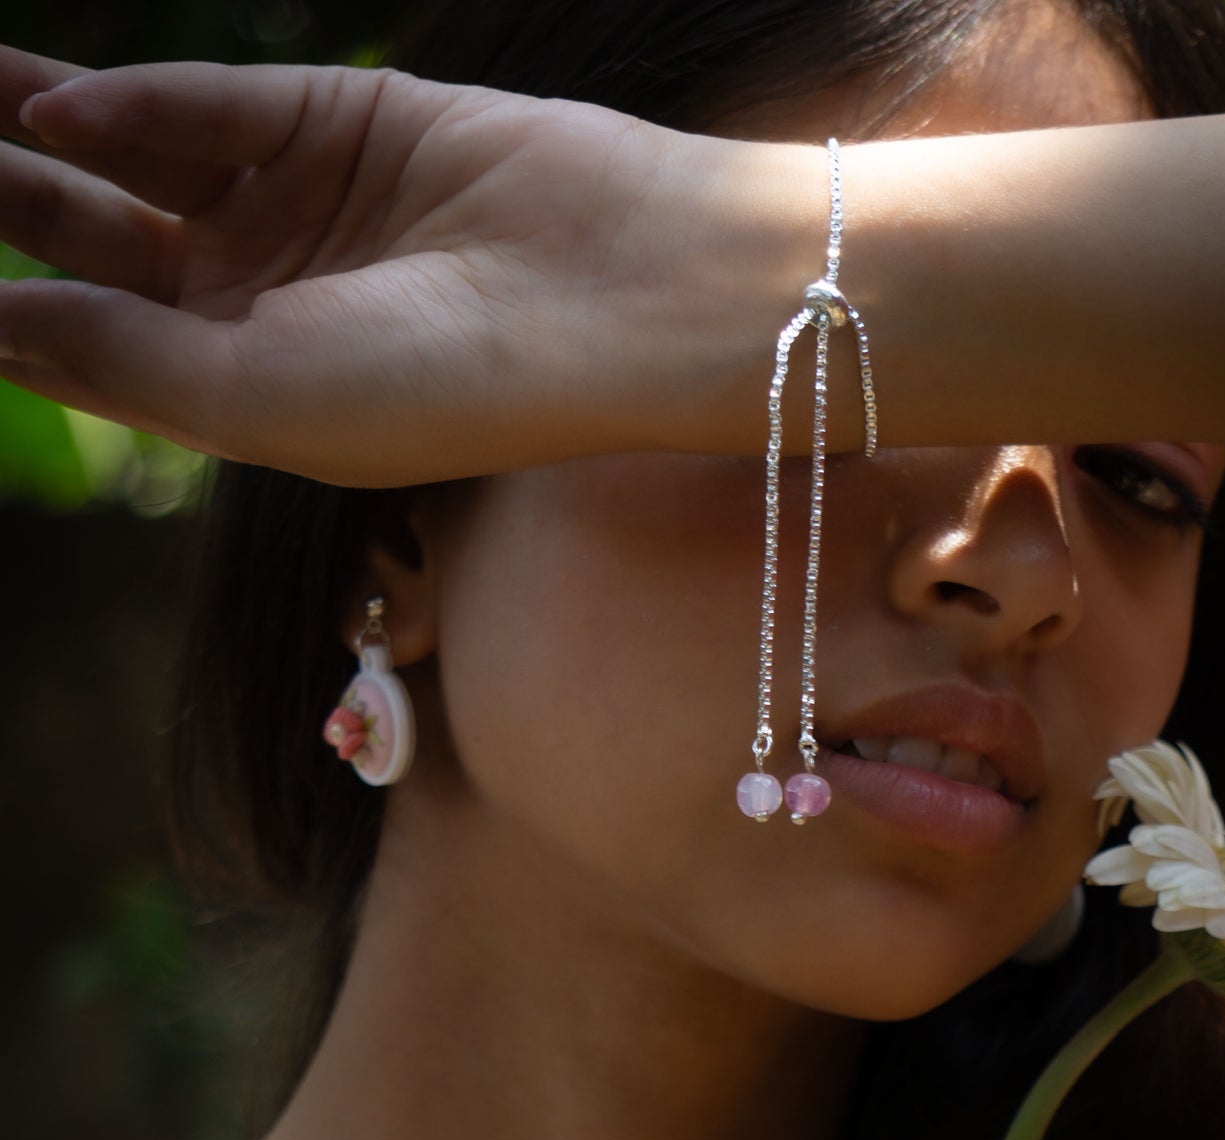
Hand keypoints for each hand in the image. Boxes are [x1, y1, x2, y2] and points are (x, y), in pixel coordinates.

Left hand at [0, 45, 820, 482]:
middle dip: (2, 209)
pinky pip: (211, 106)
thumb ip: (117, 355)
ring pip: (134, 157)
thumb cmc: (446, 387)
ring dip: (36, 135)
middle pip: (95, 244)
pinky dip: (134, 103)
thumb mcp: (255, 397)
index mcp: (242, 391)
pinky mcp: (337, 117)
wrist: (609, 299)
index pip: (92, 348)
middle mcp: (259, 298)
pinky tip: (54, 111)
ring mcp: (296, 203)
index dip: (2, 323)